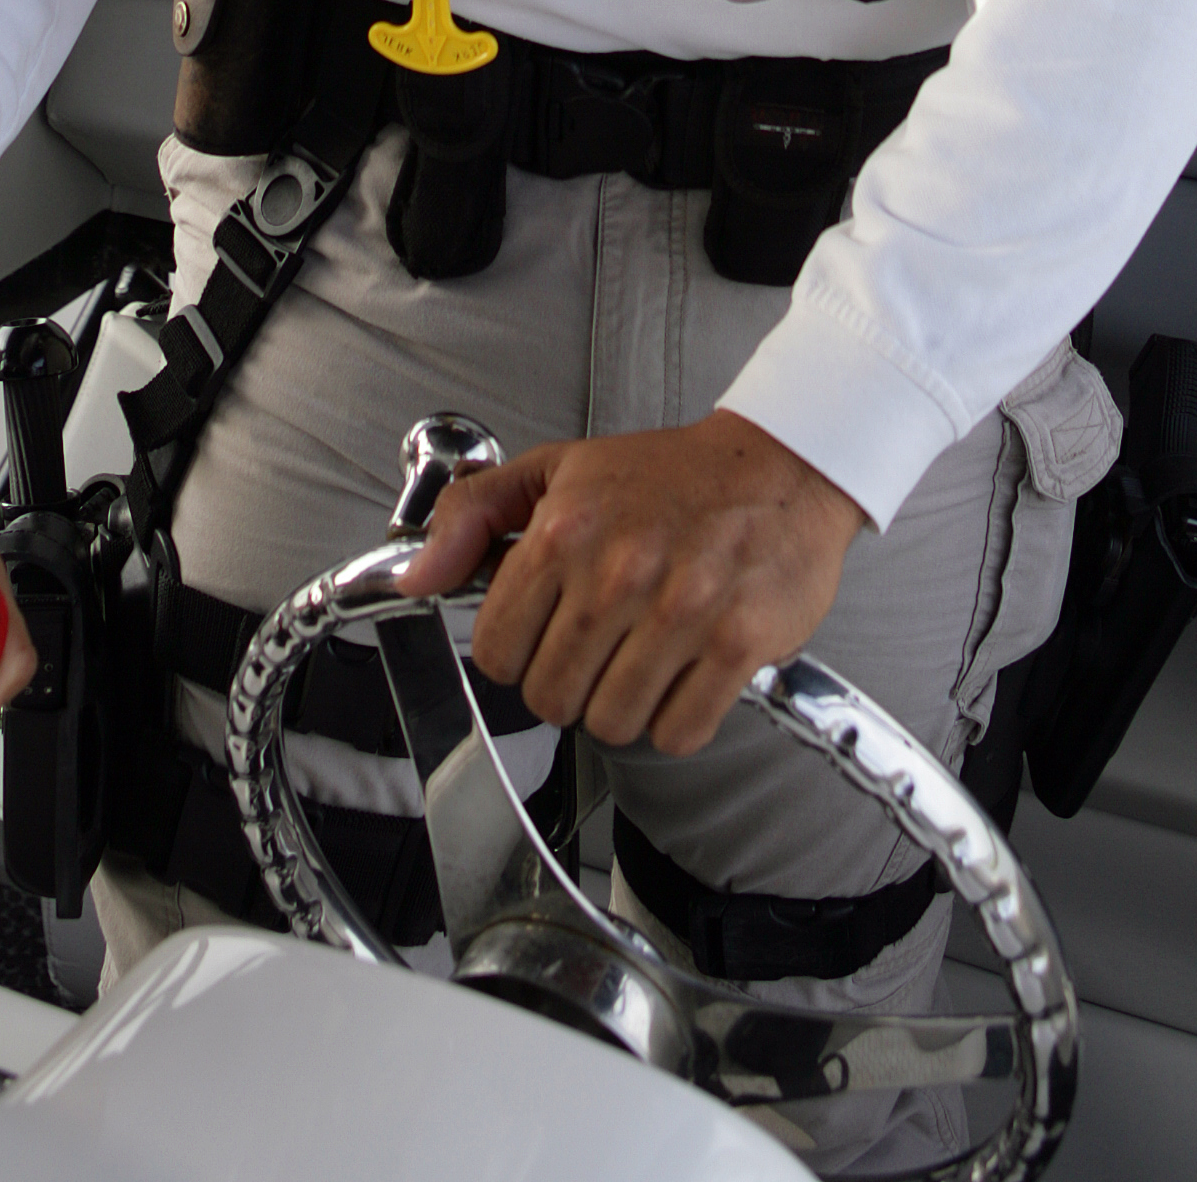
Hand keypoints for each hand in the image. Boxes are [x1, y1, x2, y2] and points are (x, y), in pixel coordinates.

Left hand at [397, 413, 864, 757]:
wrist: (779, 465)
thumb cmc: (667, 474)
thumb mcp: (558, 469)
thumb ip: (474, 515)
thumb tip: (416, 575)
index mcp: (566, 531)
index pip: (496, 651)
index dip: (513, 653)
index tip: (540, 636)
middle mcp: (619, 573)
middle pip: (552, 697)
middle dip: (568, 683)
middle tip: (598, 648)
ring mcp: (683, 611)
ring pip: (614, 722)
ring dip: (624, 704)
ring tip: (643, 657)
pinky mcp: (739, 644)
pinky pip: (681, 731)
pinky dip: (678, 720)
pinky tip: (683, 675)